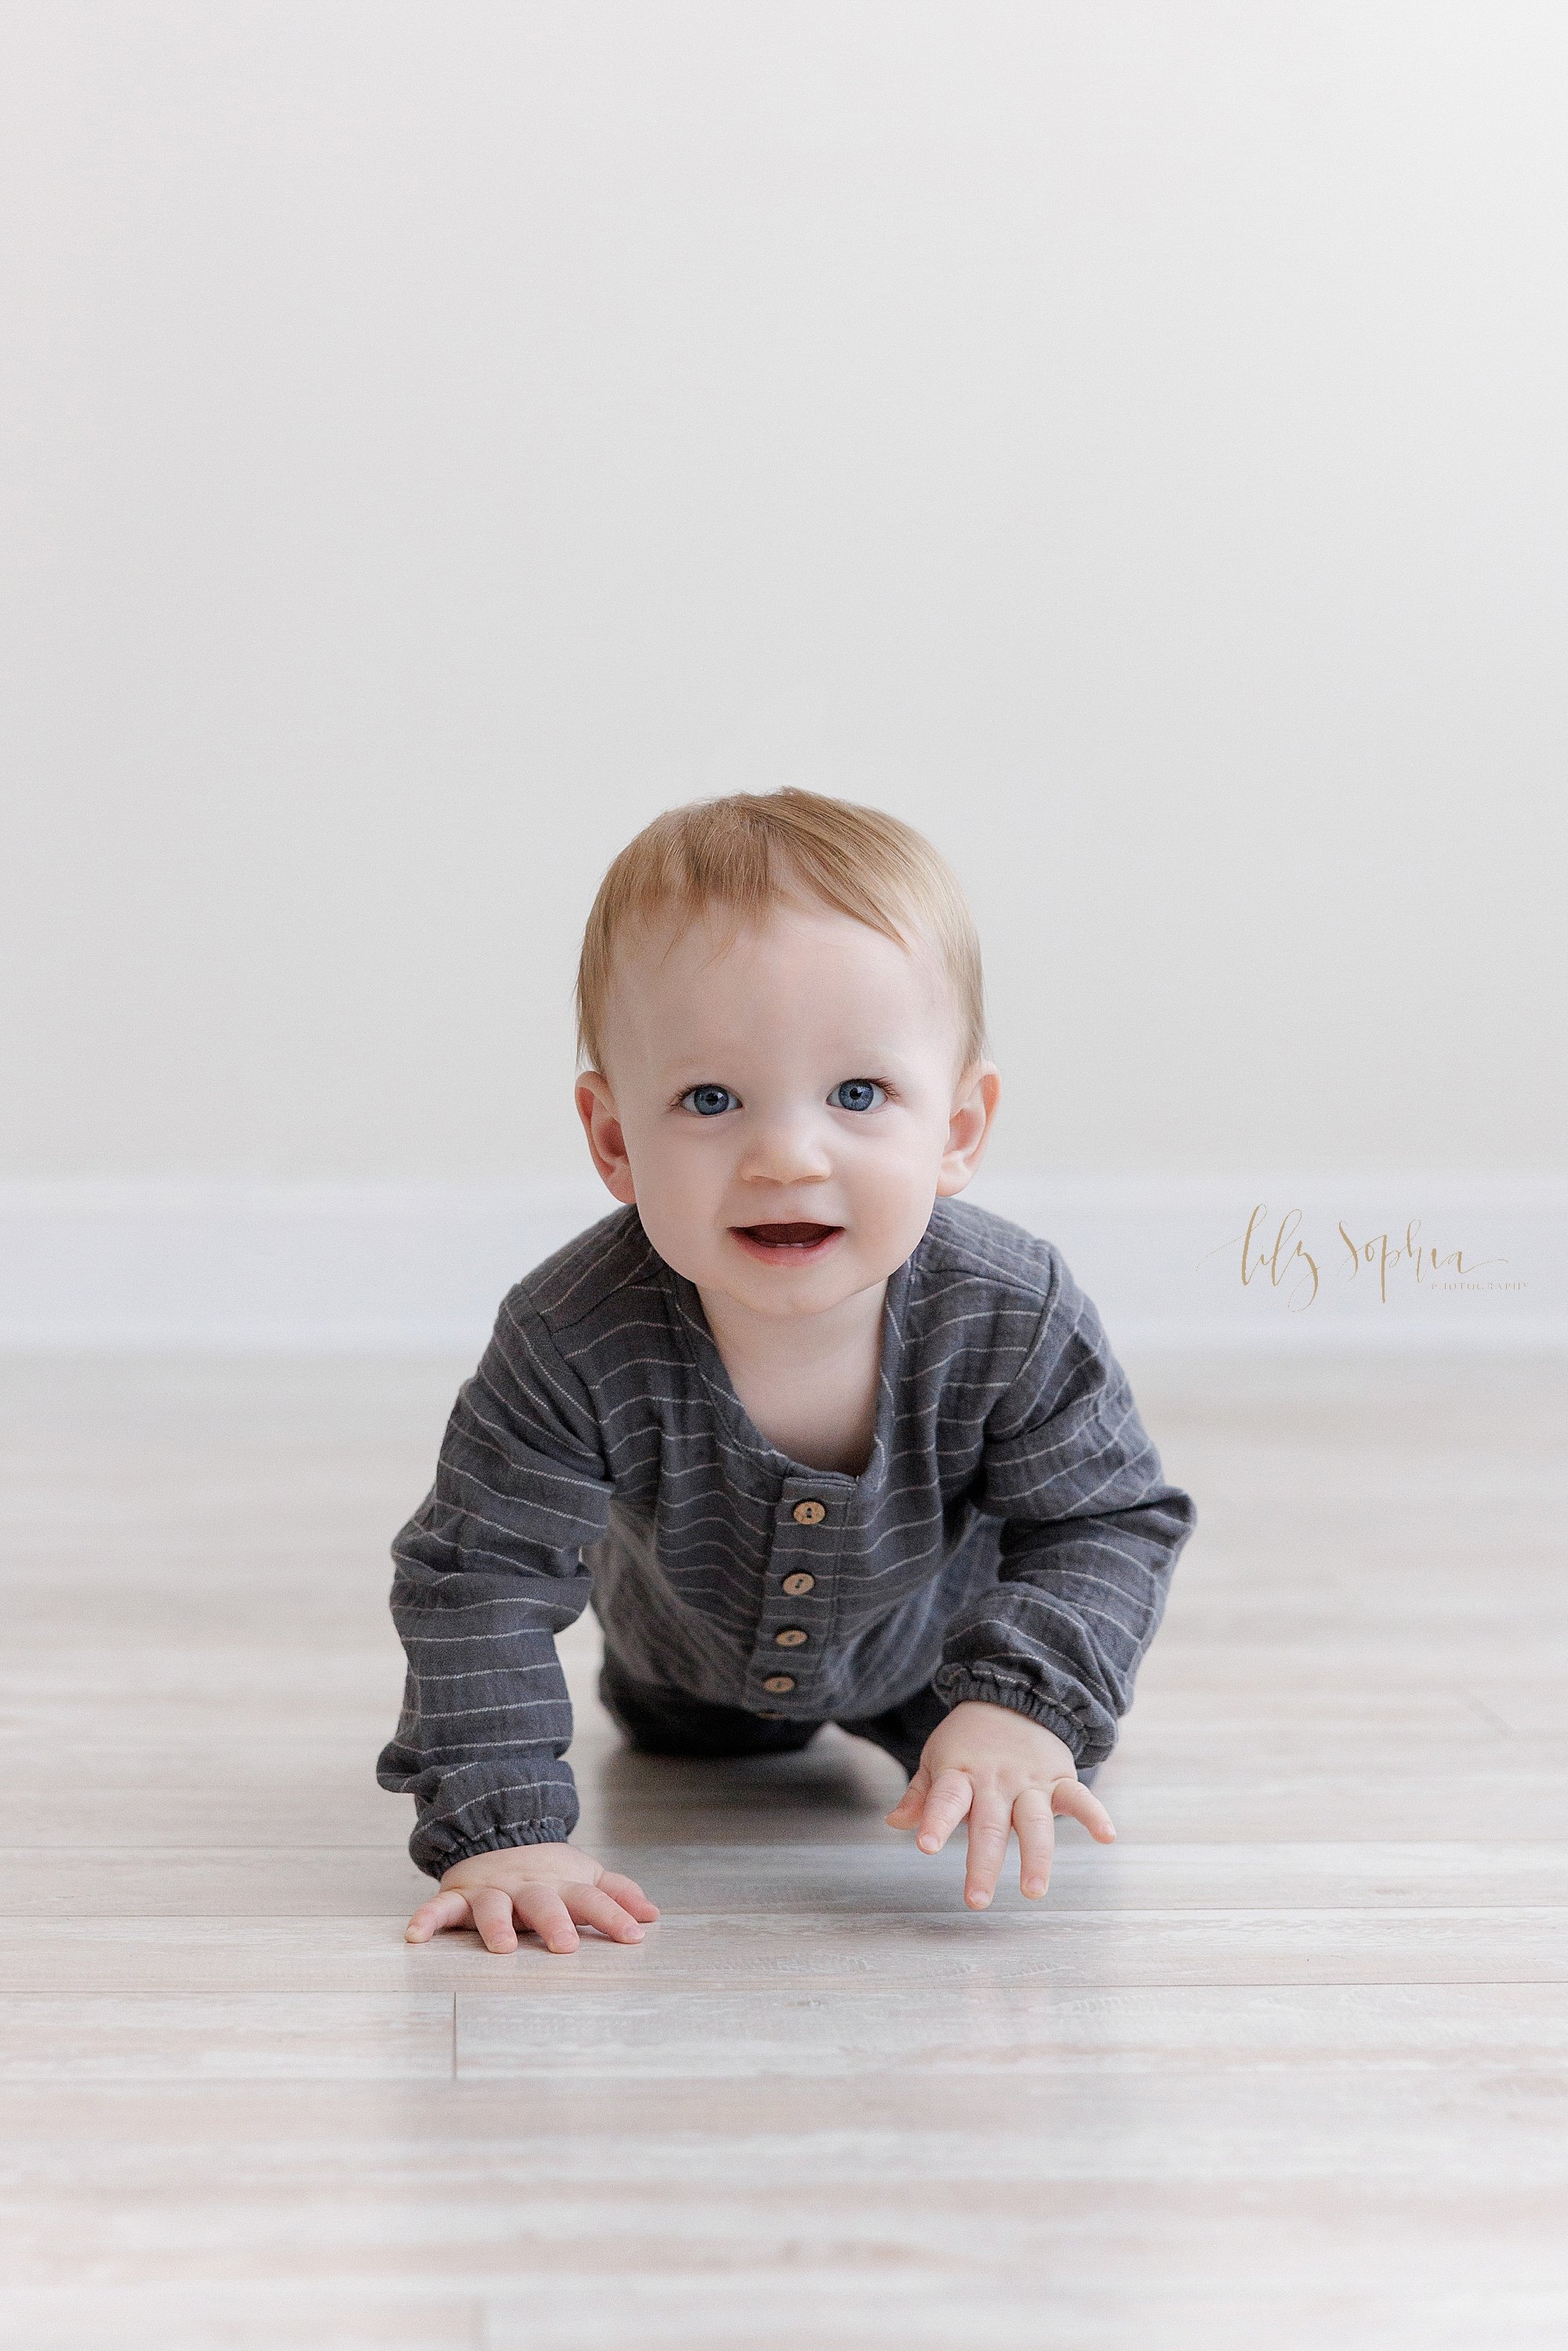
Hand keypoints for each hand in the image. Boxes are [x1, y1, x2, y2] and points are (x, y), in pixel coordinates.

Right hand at [405, 1843, 658, 1955]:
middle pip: (543, 1903)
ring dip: (497, 1925)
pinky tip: (415, 1935)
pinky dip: (427, 1919)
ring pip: (493, 1906)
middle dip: (554, 1923)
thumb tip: (653, 1914)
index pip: (593, 1899)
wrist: (495, 1833)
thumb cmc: (547, 1873)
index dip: (614, 1916)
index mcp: (563, 1885)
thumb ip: (617, 1894)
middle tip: (565, 1947)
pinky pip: (440, 1908)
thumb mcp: (584, 1877)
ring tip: (502, 1948)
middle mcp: (528, 1887)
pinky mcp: (459, 1896)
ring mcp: (492, 1891)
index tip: (635, 1936)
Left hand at [885, 1699, 1114, 1908]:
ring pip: (1035, 1821)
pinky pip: (1079, 1798)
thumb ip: (921, 1794)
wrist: (1013, 1694)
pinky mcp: (1059, 1779)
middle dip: (984, 1862)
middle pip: (990, 1824)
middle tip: (977, 1900)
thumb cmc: (968, 1740)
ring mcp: (1030, 1780)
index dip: (935, 1820)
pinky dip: (1094, 1815)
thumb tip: (896, 1823)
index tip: (926, 1846)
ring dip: (1036, 1856)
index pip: (946, 1798)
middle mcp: (996, 1780)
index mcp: (960, 1773)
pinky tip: (1107, 1836)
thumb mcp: (937, 1758)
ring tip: (1034, 1890)